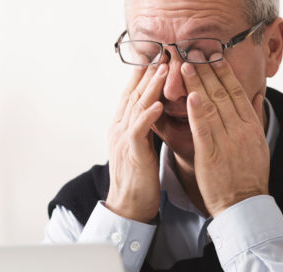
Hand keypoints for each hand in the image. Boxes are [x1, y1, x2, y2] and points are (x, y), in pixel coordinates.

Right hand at [105, 63, 167, 221]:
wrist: (128, 206)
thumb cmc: (139, 178)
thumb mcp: (141, 146)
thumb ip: (145, 127)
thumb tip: (156, 109)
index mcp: (122, 127)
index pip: (132, 94)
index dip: (142, 75)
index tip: (155, 57)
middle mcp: (119, 129)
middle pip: (133, 95)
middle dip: (147, 73)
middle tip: (161, 53)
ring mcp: (123, 140)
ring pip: (136, 107)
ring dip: (150, 88)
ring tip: (162, 70)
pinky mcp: (132, 153)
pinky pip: (139, 131)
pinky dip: (148, 116)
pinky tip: (158, 105)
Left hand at [180, 58, 269, 216]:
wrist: (245, 206)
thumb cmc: (249, 177)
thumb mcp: (258, 144)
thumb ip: (254, 118)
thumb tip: (257, 95)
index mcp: (251, 126)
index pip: (236, 92)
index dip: (224, 72)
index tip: (213, 55)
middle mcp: (241, 129)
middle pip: (222, 93)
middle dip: (207, 70)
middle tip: (194, 51)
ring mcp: (227, 141)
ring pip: (211, 106)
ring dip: (197, 83)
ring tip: (184, 66)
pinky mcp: (212, 155)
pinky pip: (204, 129)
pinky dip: (197, 111)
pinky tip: (190, 95)